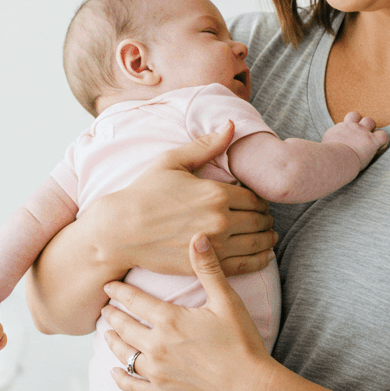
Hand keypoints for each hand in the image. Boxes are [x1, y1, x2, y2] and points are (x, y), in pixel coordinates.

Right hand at [85, 121, 276, 276]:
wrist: (121, 230)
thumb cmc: (144, 193)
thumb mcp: (172, 162)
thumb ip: (206, 145)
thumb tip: (231, 124)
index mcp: (216, 193)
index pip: (255, 198)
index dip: (259, 200)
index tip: (256, 202)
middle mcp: (220, 219)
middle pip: (260, 220)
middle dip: (264, 219)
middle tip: (264, 219)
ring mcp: (215, 245)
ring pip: (258, 242)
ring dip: (267, 238)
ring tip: (268, 236)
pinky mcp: (207, 266)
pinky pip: (246, 265)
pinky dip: (260, 260)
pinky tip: (263, 255)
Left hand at [99, 234, 279, 390]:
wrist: (252, 389)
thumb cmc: (242, 343)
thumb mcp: (227, 301)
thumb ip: (208, 268)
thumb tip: (198, 236)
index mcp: (169, 320)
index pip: (134, 301)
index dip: (118, 291)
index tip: (108, 285)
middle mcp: (157, 346)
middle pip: (124, 327)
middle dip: (111, 316)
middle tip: (104, 309)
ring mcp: (158, 372)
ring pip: (124, 355)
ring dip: (112, 342)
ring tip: (107, 334)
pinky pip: (132, 386)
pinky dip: (120, 378)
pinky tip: (114, 372)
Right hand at [322, 111, 387, 168]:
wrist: (334, 159)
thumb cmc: (326, 158)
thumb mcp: (321, 148)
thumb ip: (325, 146)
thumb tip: (320, 152)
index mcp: (337, 130)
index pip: (343, 124)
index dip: (346, 131)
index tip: (346, 141)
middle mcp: (349, 127)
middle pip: (355, 115)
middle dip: (358, 124)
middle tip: (358, 137)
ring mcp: (362, 132)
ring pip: (370, 121)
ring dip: (371, 130)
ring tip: (370, 141)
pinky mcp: (372, 141)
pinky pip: (383, 136)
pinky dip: (383, 142)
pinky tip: (379, 148)